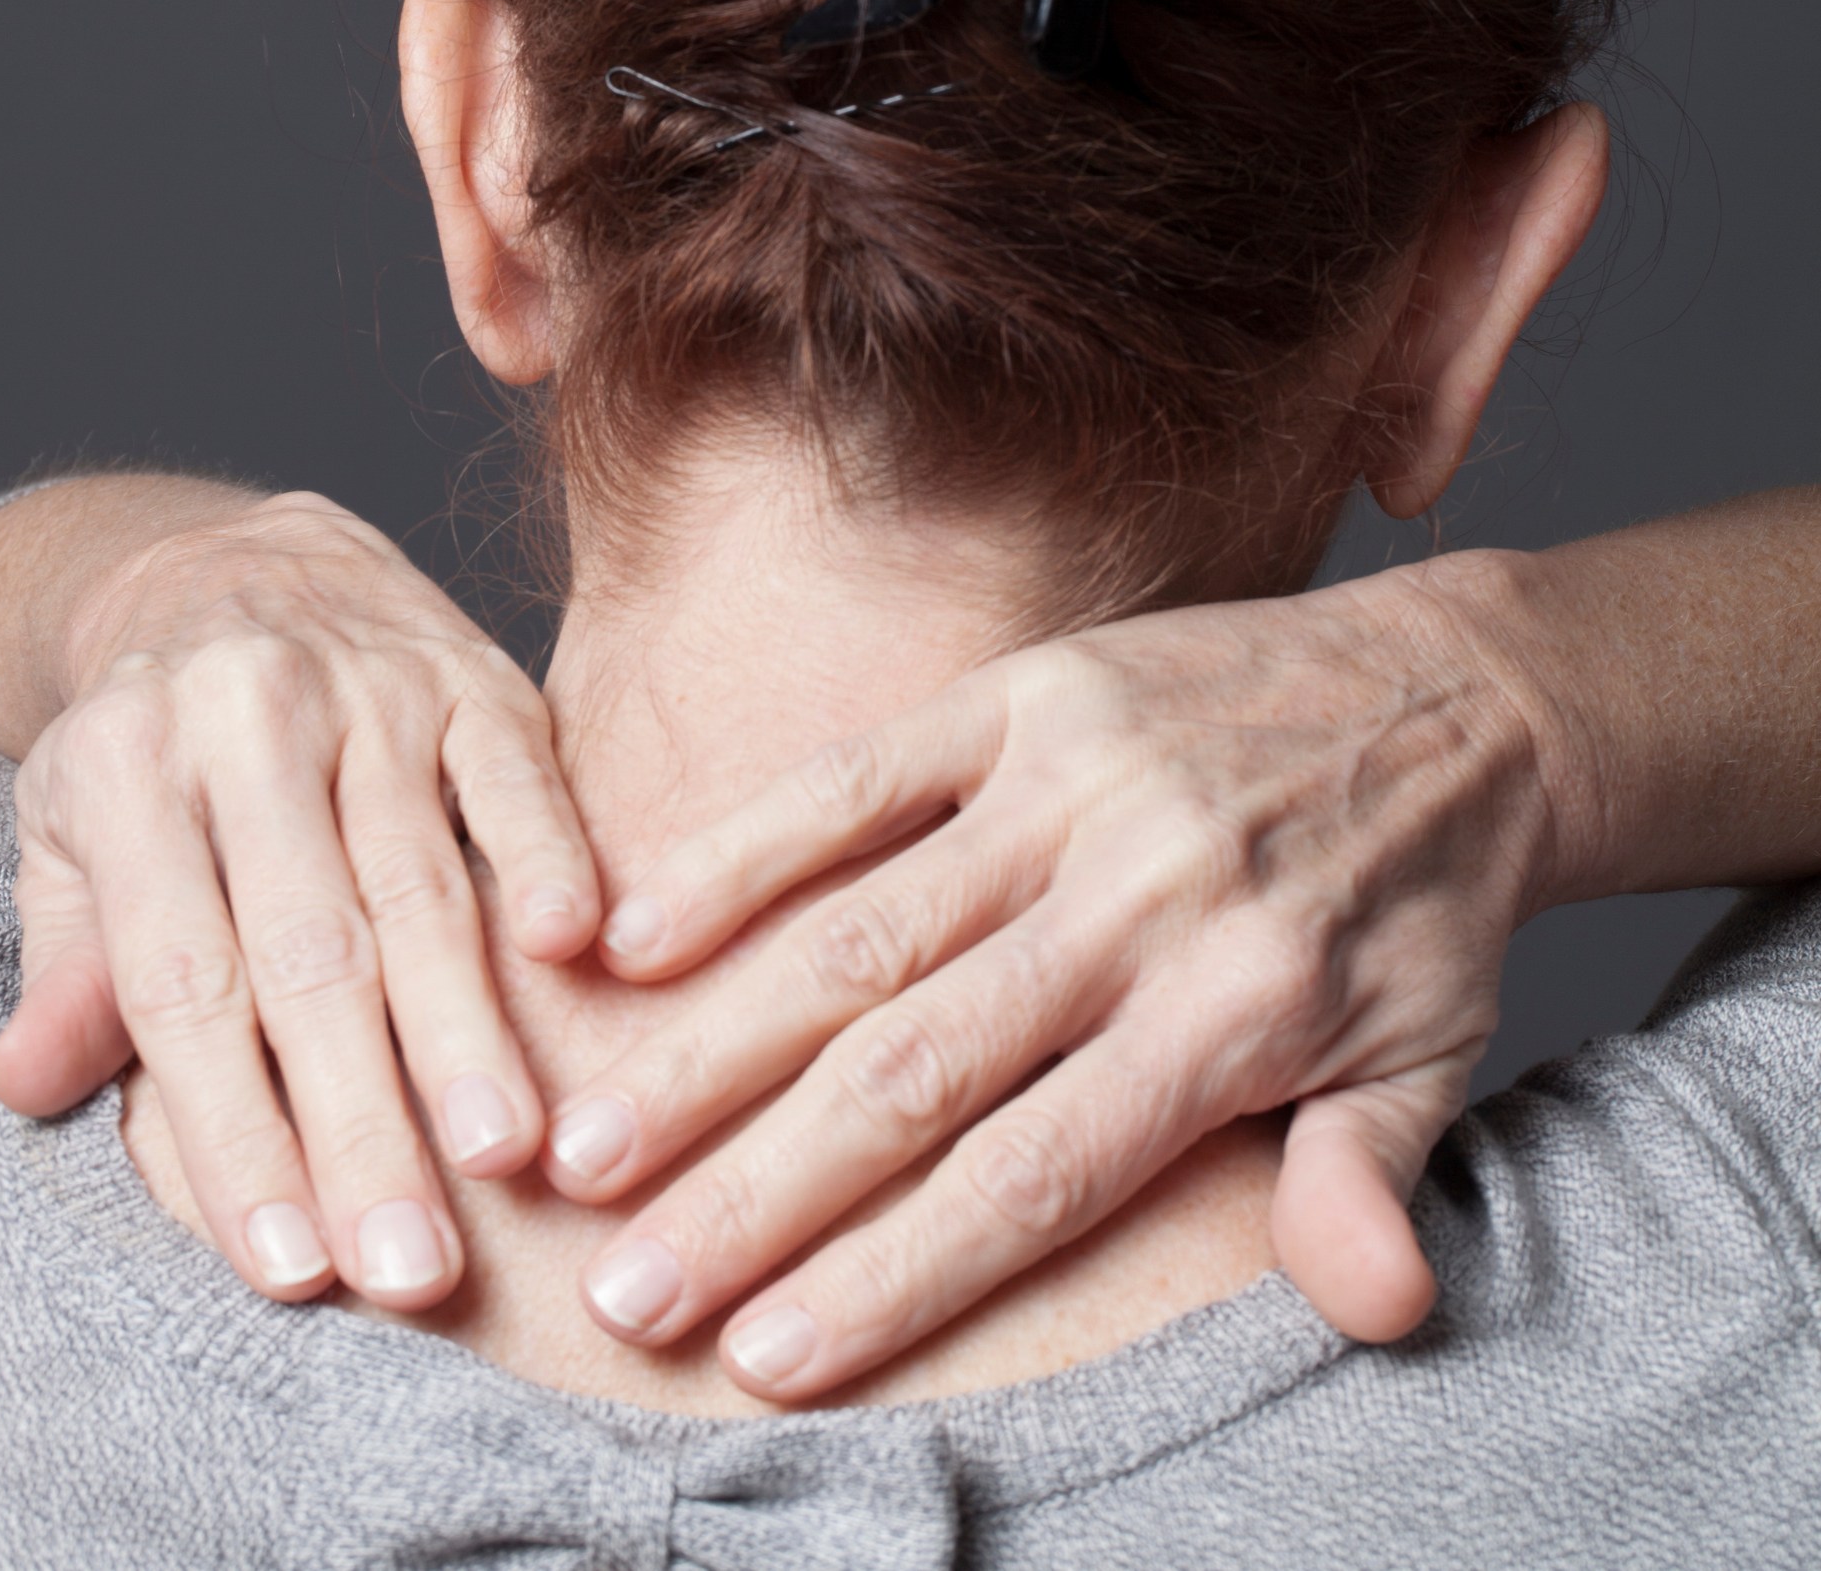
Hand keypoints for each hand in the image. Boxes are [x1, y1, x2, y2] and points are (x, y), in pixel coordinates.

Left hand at [0, 491, 600, 1308]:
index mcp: (128, 766)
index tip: (284, 1267)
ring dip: (465, 1029)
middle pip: (309, 950)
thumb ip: (70, 960)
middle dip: (360, 1120)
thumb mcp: (71, 833)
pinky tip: (577, 954)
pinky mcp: (472, 672)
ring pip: (422, 882)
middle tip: (408, 1265)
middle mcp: (248, 717)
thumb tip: (29, 1083)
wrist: (245, 563)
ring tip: (504, 1161)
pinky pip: (519, 774)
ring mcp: (371, 689)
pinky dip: (548, 859)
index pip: (181, 979)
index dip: (232, 1129)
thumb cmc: (152, 743)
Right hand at [543, 549, 1564, 1399]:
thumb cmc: (1421, 906)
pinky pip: (865, 779)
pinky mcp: (1034, 694)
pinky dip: (748, 854)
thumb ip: (1368, 1180)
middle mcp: (1139, 906)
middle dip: (756, 1196)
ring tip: (589, 1144)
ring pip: (863, 939)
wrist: (1465, 692)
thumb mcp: (1431, 1059)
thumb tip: (1369, 1314)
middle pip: (915, 1077)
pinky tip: (639, 933)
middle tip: (622, 1291)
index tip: (760, 1360)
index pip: (1032, 1178)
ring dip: (713, 1049)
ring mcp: (1076, 789)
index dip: (891, 1274)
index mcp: (1233, 1018)